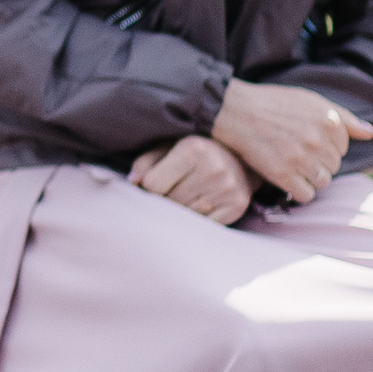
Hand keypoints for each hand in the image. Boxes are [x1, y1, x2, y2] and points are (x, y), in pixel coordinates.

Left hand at [130, 135, 255, 224]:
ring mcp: (228, 189)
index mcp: (193, 149)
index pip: (154, 184)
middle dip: (166, 199)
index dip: (150, 187)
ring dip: (182, 210)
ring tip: (188, 196)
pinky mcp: (238, 206)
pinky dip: (198, 218)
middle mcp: (214, 168)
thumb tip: (133, 182)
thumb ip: (146, 163)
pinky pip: (205, 224)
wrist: (239, 156)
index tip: (156, 183)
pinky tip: (201, 203)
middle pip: (170, 201)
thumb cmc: (194, 152)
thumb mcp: (168, 148)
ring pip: (187, 214)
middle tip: (173, 190)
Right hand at [208, 79, 372, 203]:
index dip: (325, 145)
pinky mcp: (282, 174)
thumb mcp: (310, 101)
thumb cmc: (271, 103)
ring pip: (322, 181)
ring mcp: (300, 158)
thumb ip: (344, 117)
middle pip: (334, 165)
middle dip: (318, 161)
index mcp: (328, 121)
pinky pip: (305, 194)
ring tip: (292, 166)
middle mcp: (318, 140)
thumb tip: (371, 133)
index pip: (343, 147)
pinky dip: (298, 190)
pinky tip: (287, 179)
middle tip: (296, 152)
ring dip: (309, 177)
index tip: (305, 139)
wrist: (233, 109)